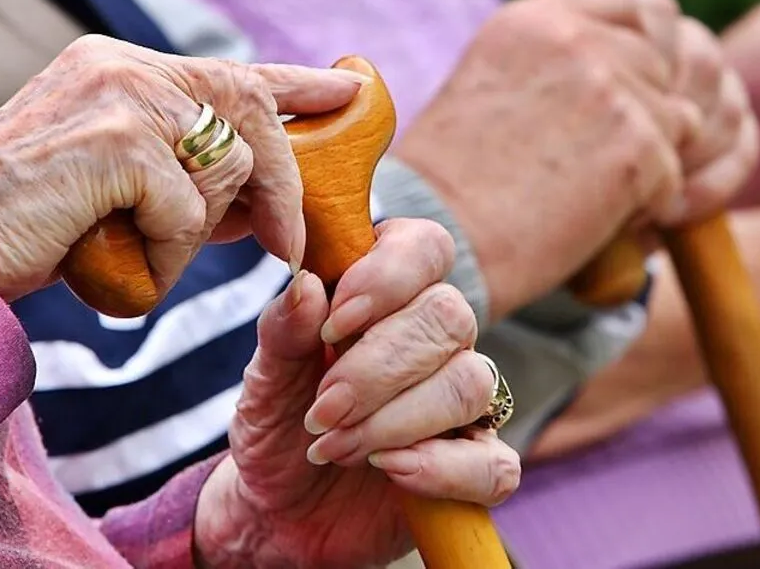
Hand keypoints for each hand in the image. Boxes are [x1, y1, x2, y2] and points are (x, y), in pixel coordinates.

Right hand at [0, 35, 362, 300]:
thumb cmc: (34, 228)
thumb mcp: (127, 189)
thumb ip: (193, 176)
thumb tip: (272, 197)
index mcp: (122, 68)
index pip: (233, 70)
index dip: (299, 85)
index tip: (349, 90)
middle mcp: (124, 66)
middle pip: (251, 112)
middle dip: (283, 183)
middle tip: (289, 241)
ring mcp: (122, 97)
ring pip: (229, 168)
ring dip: (197, 234)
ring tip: (136, 250)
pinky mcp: (120, 142)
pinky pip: (192, 213)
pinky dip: (169, 255)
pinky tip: (121, 259)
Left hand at [194, 219, 520, 567]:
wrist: (277, 511)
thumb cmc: (278, 427)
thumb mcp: (263, 379)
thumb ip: (283, 331)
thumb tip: (307, 288)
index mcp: (390, 295)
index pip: (426, 247)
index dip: (390, 276)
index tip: (334, 324)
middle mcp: (437, 340)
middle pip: (449, 316)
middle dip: (378, 367)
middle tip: (322, 410)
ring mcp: (463, 404)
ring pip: (471, 384)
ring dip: (396, 419)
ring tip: (336, 447)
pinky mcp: (476, 468)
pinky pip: (496, 464)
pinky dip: (441, 469)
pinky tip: (391, 470)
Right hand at [395, 0, 755, 318]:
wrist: (438, 241)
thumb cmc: (455, 183)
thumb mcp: (495, 86)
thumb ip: (560, 64)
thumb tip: (630, 70)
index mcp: (538, 19)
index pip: (646, 11)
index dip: (655, 57)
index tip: (637, 97)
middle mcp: (577, 40)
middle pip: (665, 70)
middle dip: (648, 118)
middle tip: (598, 166)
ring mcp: (611, 90)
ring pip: (678, 124)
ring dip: (648, 164)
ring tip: (586, 196)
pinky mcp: (637, 146)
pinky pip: (674, 176)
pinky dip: (646, 207)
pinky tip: (590, 222)